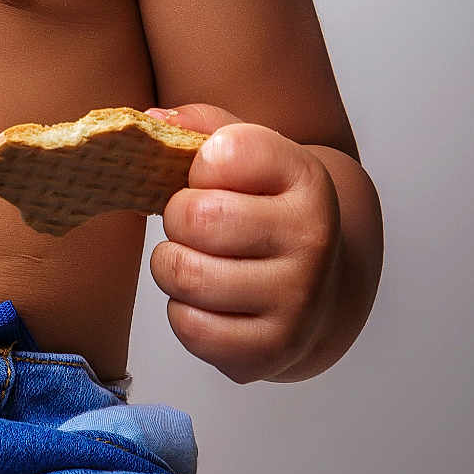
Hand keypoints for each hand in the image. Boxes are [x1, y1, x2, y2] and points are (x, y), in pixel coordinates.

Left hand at [146, 103, 340, 382]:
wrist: (325, 283)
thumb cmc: (269, 206)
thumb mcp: (252, 154)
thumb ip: (202, 126)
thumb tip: (148, 122)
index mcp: (308, 181)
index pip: (224, 152)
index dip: (200, 164)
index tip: (213, 176)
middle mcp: (313, 241)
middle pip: (196, 218)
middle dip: (178, 217)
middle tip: (194, 222)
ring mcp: (298, 302)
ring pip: (186, 275)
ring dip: (172, 265)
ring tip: (195, 258)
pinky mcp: (273, 352)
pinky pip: (190, 328)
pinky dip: (183, 311)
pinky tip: (209, 300)